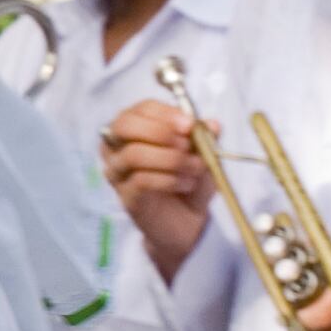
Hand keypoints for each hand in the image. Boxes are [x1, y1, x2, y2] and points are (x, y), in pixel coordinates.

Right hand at [101, 101, 211, 277]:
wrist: (188, 221)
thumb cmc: (190, 180)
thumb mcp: (204, 155)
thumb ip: (206, 138)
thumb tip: (212, 124)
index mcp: (138, 130)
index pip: (141, 109)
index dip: (165, 113)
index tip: (189, 125)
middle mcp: (119, 147)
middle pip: (123, 126)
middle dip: (158, 131)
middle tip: (186, 144)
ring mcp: (118, 173)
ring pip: (132, 154)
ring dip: (170, 159)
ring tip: (195, 167)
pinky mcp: (125, 196)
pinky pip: (140, 181)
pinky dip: (169, 180)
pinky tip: (186, 184)